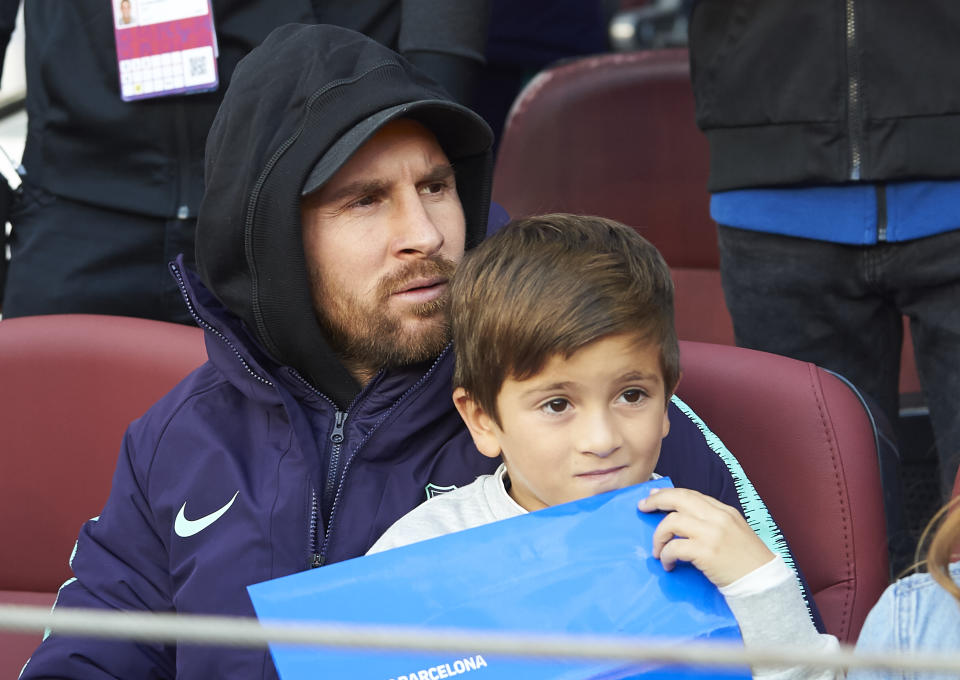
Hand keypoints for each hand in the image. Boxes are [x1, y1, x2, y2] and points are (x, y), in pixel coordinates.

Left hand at [638, 487, 773, 587]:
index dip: (669, 494)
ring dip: (658, 536)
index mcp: (725, 511)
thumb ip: (713, 522)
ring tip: (657, 550)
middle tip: (642, 507)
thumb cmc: (748, 561)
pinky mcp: (706, 553)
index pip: (691, 494)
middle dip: (657, 501)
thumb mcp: (735, 531)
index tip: (654, 496)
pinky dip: (665, 555)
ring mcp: (712, 534)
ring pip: (672, 522)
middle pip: (679, 499)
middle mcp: (718, 518)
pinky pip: (674, 547)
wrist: (764, 582)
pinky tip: (668, 564)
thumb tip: (685, 518)